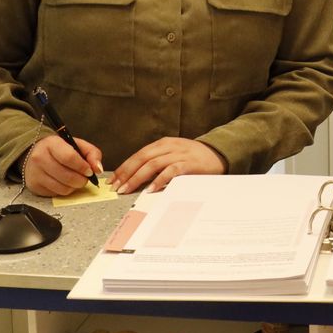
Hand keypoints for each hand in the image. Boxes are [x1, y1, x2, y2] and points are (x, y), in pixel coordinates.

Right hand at [22, 133, 103, 197]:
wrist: (34, 153)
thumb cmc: (58, 149)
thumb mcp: (77, 145)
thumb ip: (92, 153)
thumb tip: (98, 169)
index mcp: (51, 144)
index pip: (69, 158)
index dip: (83, 167)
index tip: (89, 171)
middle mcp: (40, 158)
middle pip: (67, 176)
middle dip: (82, 179)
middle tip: (85, 177)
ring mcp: (36, 173)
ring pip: (63, 188)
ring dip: (74, 186)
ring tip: (75, 179)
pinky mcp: (35, 186)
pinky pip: (57, 194)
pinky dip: (65, 190)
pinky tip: (65, 183)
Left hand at [109, 137, 227, 193]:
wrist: (219, 154)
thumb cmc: (193, 158)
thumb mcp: (173, 155)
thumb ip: (157, 162)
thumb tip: (135, 177)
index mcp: (163, 143)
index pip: (138, 155)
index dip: (124, 167)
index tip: (113, 180)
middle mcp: (169, 146)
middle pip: (142, 158)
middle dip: (127, 173)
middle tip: (116, 186)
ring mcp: (179, 154)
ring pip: (153, 164)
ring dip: (138, 177)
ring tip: (128, 189)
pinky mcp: (189, 164)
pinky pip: (170, 171)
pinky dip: (159, 180)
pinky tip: (150, 189)